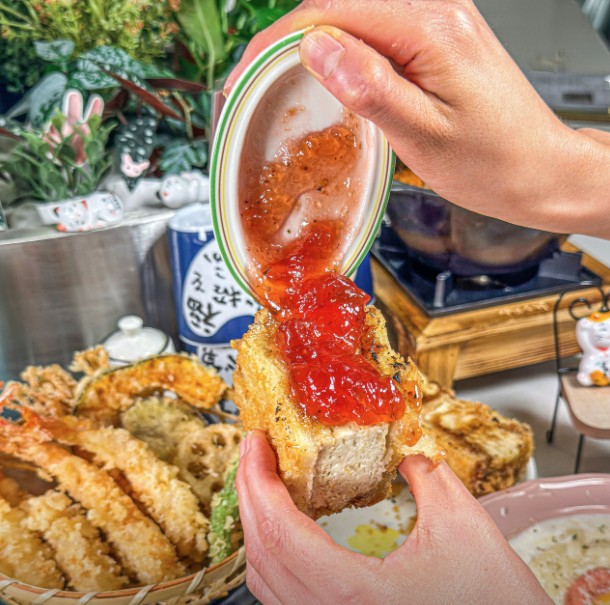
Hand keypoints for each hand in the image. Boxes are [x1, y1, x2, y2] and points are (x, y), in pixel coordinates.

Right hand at [225, 0, 609, 237]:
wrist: (540, 170)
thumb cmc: (492, 162)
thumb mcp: (423, 133)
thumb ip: (370, 86)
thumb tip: (315, 46)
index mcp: (430, 29)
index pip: (332, 13)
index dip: (278, 41)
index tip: (247, 74)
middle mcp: (436, 11)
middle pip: (341, 7)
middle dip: (290, 41)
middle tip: (257, 83)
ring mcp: (440, 22)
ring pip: (357, 19)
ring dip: (316, 46)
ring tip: (285, 81)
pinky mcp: (440, 41)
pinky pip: (379, 34)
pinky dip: (346, 54)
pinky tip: (333, 76)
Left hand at [236, 430, 551, 604]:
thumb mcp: (465, 530)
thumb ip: (430, 479)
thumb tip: (408, 457)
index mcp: (352, 595)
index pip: (278, 531)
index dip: (258, 481)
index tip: (255, 442)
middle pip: (261, 555)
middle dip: (249, 495)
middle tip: (255, 454)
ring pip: (266, 583)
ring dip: (258, 526)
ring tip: (266, 484)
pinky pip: (285, 599)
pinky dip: (275, 557)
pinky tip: (288, 531)